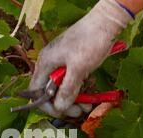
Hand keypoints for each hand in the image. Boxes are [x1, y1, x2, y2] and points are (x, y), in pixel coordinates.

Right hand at [31, 0, 131, 116]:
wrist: (106, 22)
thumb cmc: (90, 41)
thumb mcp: (79, 68)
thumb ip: (67, 90)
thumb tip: (59, 108)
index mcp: (45, 64)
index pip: (35, 92)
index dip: (45, 105)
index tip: (60, 112)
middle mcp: (50, 64)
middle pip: (50, 92)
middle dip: (64, 103)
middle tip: (79, 111)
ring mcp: (61, 63)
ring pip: (62, 88)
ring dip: (74, 99)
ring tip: (87, 105)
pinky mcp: (72, 62)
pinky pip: (71, 81)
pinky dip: (79, 89)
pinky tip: (89, 92)